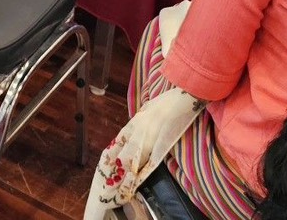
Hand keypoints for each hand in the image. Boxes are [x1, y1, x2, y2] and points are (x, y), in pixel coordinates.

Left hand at [92, 87, 205, 206]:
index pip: (118, 142)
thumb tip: (139, 123)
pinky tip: (135, 182)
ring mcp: (148, 139)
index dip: (110, 156)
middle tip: (105, 185)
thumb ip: (142, 118)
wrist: (182, 96)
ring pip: (131, 161)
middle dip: (113, 171)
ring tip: (116, 190)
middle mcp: (137, 132)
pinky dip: (141, 173)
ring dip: (123, 176)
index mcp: (134, 123)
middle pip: (121, 155)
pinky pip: (148, 163)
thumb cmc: (168, 100)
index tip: (105, 166)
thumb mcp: (149, 108)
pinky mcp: (161, 146)